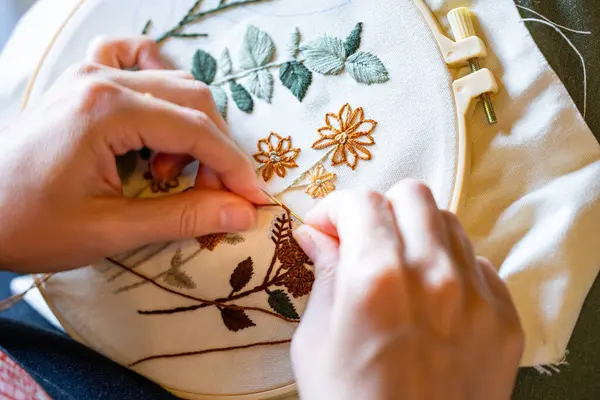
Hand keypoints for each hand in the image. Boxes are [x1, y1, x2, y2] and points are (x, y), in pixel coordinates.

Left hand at [0, 36, 263, 272]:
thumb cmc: (30, 225)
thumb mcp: (111, 230)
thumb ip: (183, 217)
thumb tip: (242, 212)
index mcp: (110, 110)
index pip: (197, 130)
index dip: (233, 167)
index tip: (253, 199)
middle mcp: (104, 79)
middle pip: (193, 100)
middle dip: (216, 151)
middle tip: (213, 195)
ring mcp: (90, 74)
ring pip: (172, 81)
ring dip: (191, 125)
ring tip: (170, 169)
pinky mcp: (82, 82)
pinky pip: (132, 58)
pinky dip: (158, 81)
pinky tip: (156, 112)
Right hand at [292, 180, 522, 399]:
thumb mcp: (315, 341)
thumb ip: (324, 275)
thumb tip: (317, 235)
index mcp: (377, 278)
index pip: (361, 202)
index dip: (334, 209)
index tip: (325, 229)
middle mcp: (434, 276)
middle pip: (412, 196)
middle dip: (379, 209)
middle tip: (362, 239)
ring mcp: (476, 297)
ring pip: (449, 223)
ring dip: (416, 233)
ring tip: (399, 266)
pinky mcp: (504, 320)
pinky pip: (478, 265)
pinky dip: (451, 267)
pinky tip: (433, 297)